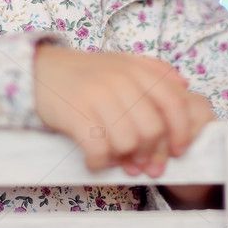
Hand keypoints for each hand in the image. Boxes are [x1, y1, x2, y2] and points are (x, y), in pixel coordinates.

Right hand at [33, 43, 204, 174]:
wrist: (43, 69)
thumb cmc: (87, 72)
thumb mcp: (123, 62)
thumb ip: (155, 70)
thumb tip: (184, 86)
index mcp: (137, 70)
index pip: (173, 103)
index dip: (180, 131)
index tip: (177, 150)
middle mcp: (120, 80)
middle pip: (152, 129)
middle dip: (151, 154)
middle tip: (143, 165)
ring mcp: (97, 96)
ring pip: (128, 142)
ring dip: (124, 159)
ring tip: (116, 159)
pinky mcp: (75, 113)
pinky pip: (98, 149)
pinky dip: (100, 162)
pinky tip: (96, 159)